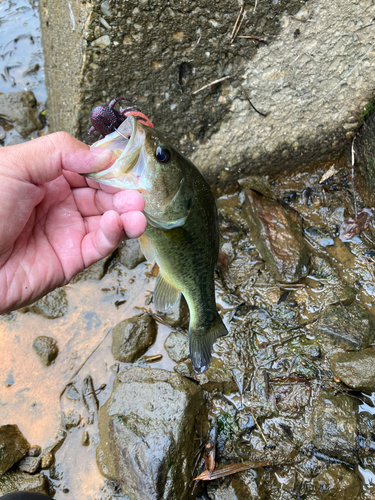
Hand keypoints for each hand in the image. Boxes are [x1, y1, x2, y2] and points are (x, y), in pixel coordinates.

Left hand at [0, 132, 146, 313]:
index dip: (110, 169)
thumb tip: (103, 155)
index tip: (128, 168)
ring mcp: (67, 232)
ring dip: (127, 215)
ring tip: (138, 212)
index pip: (89, 170)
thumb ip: (60, 151)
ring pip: (108, 221)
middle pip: (103, 196)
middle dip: (124, 194)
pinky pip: (99, 245)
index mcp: (47, 179)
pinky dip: (113, 234)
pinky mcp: (71, 260)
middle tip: (139, 194)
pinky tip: (118, 223)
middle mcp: (60, 204)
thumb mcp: (15, 165)